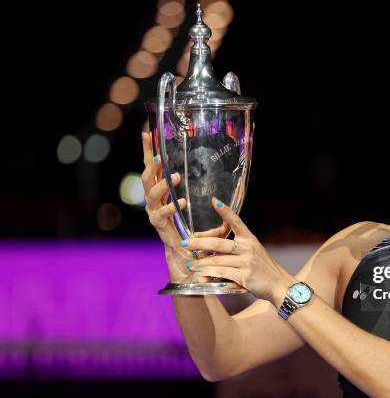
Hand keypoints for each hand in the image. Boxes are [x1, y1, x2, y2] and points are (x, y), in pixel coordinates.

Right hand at [140, 131, 229, 278]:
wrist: (191, 265)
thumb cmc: (200, 241)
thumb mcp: (214, 220)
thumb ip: (220, 208)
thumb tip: (235, 193)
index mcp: (165, 194)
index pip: (155, 168)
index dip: (150, 151)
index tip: (147, 131)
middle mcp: (156, 203)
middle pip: (146, 177)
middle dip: (151, 164)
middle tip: (160, 155)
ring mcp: (155, 216)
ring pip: (150, 195)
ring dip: (161, 185)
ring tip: (174, 176)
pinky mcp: (159, 230)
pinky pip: (160, 216)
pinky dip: (169, 208)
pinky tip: (179, 201)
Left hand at [181, 197, 292, 302]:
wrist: (279, 284)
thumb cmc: (263, 269)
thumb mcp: (254, 252)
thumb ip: (237, 248)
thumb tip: (211, 249)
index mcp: (250, 239)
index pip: (236, 221)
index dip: (225, 211)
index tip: (215, 201)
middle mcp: (248, 247)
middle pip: (219, 243)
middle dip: (199, 243)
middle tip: (185, 243)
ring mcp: (246, 262)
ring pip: (217, 260)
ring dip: (201, 263)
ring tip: (190, 264)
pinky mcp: (244, 276)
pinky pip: (222, 274)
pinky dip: (209, 274)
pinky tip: (201, 275)